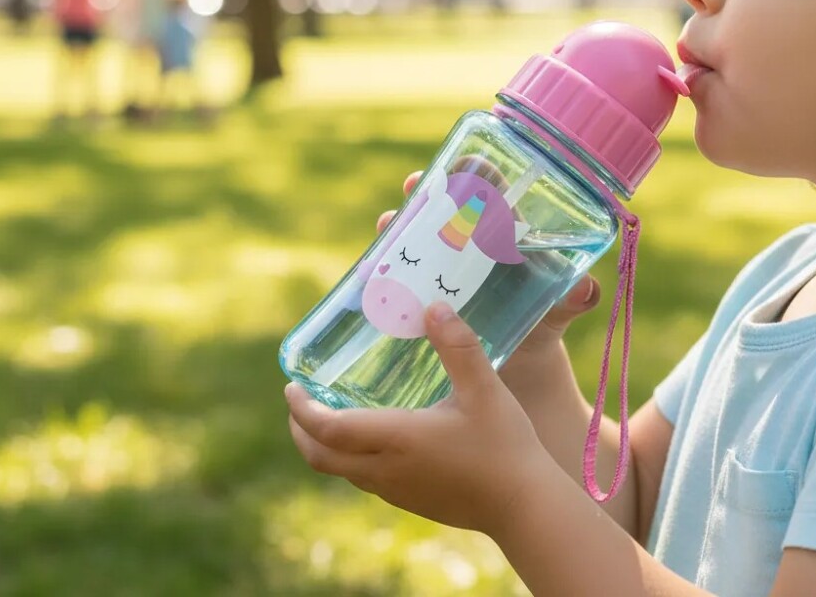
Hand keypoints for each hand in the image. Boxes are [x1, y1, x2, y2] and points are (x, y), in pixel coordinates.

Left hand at [286, 301, 559, 534]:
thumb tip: (434, 306)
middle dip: (301, 429)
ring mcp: (396, 491)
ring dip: (324, 444)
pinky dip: (348, 456)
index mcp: (396, 440)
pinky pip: (363, 478)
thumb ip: (458, 346)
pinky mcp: (410, 501)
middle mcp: (386, 470)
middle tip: (299, 399)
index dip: (302, 409)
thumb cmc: (505, 447)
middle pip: (320, 457)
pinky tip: (372, 436)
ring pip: (340, 471)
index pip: (328, 429)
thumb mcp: (484, 389)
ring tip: (329, 412)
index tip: (290, 386)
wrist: (525, 509)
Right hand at [377, 172, 601, 369]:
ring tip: (387, 227)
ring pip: (416, 235)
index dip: (472, 173)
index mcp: (503, 233)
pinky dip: (386, 267)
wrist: (521, 371)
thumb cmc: (544, 325)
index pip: (487, 191)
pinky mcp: (423, 295)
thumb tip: (585, 289)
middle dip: (426, 193)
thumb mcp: (559, 310)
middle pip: (443, 206)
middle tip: (414, 189)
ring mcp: (443, 268)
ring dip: (399, 226)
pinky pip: (402, 273)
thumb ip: (574, 300)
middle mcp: (469, 244)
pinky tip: (374, 270)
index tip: (459, 165)